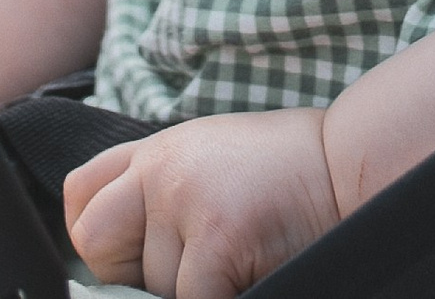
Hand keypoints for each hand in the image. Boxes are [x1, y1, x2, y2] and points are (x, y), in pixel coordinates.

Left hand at [65, 108, 342, 298]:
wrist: (353, 162)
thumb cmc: (290, 173)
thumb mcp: (213, 159)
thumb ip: (164, 190)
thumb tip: (118, 256)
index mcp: (159, 149)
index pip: (81, 194)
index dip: (95, 236)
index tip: (128, 259)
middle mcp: (162, 168)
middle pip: (95, 243)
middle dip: (130, 273)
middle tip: (187, 271)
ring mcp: (186, 198)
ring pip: (153, 284)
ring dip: (193, 288)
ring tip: (242, 257)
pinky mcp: (218, 234)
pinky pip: (192, 298)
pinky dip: (221, 297)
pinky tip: (251, 276)